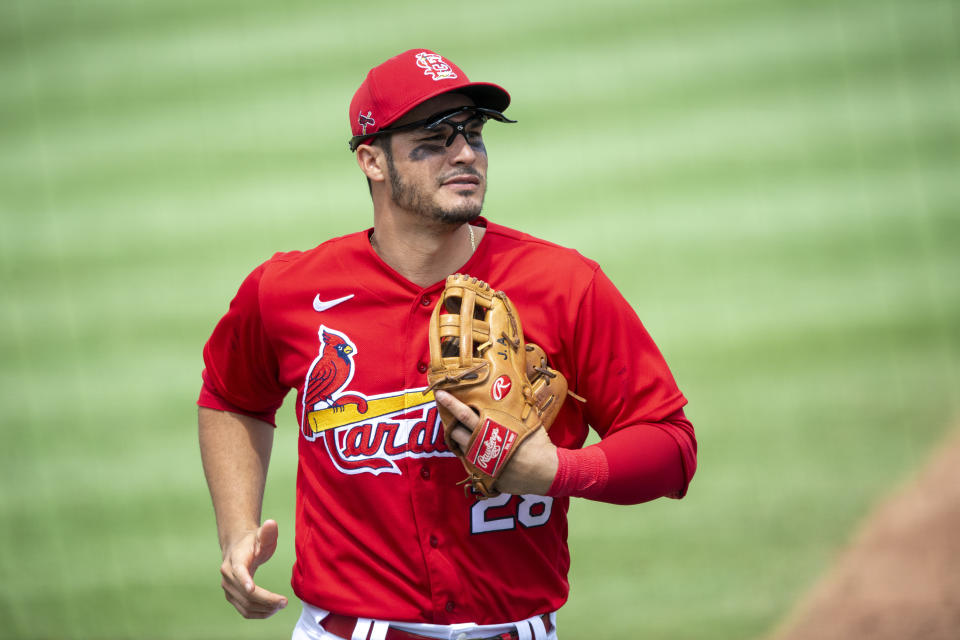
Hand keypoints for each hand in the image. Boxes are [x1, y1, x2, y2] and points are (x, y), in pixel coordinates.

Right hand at [219, 519, 287, 618]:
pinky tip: (272, 611)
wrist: (238, 548)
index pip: (238, 571)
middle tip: (284, 602)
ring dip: (264, 609)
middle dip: (266, 600)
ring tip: (280, 606)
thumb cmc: (253, 541)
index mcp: (235, 560)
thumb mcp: (262, 535)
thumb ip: (268, 532)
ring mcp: (228, 589)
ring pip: (246, 605)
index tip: (252, 588)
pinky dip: (259, 613)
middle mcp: (228, 576)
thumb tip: (271, 523)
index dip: (244, 580)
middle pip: (246, 593)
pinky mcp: (232, 597)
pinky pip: (244, 610)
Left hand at [434, 390, 558, 494]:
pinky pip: (468, 462)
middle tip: (445, 412)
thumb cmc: (538, 444)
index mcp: (492, 428)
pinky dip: (467, 453)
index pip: (464, 414)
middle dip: (448, 421)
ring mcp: (481, 462)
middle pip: (456, 431)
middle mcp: (482, 445)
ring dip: (456, 438)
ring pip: (459, 447)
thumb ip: (514, 409)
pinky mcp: (484, 475)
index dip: (450, 404)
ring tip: (456, 430)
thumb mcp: (527, 420)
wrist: (546, 472)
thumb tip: (511, 389)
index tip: (439, 394)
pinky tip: (471, 448)